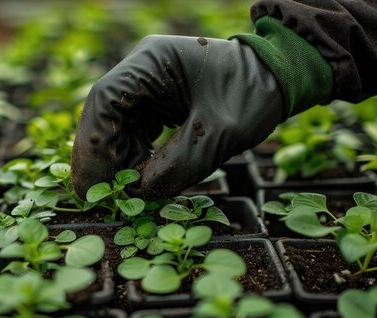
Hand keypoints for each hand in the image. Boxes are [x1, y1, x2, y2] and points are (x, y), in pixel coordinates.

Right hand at [71, 35, 284, 198]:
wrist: (281, 78)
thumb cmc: (254, 93)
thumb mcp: (220, 133)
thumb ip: (180, 163)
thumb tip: (142, 192)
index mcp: (151, 62)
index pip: (105, 101)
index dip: (94, 145)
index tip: (94, 183)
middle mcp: (143, 69)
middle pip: (104, 115)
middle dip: (101, 157)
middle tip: (99, 197)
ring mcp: (148, 85)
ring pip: (116, 126)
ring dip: (118, 160)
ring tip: (125, 192)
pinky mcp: (158, 102)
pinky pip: (135, 131)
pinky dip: (135, 157)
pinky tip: (141, 179)